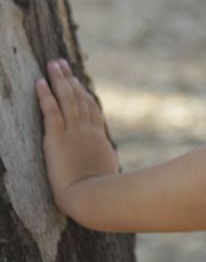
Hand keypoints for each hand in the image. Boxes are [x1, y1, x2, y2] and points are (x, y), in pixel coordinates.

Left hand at [35, 59, 118, 211]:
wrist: (93, 198)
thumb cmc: (102, 192)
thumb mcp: (108, 171)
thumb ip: (106, 158)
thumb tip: (110, 157)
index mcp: (99, 139)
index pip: (91, 109)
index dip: (83, 92)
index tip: (75, 80)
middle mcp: (87, 132)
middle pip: (78, 98)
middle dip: (68, 79)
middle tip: (60, 63)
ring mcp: (73, 134)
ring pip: (66, 100)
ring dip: (58, 80)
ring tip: (51, 64)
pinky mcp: (57, 140)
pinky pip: (51, 112)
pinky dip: (45, 96)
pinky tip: (39, 82)